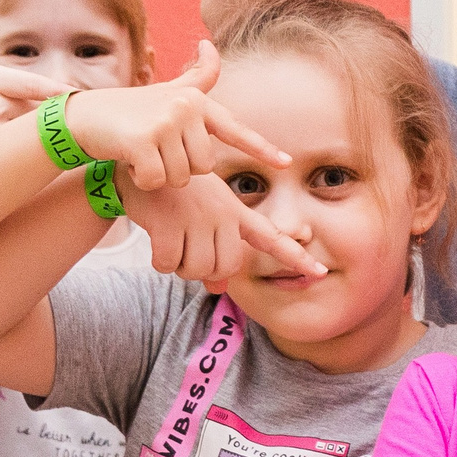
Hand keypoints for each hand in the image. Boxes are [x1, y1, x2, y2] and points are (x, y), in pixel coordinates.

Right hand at [0, 12, 64, 155]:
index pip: (31, 85)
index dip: (55, 89)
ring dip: (45, 136)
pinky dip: (36, 153)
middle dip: (51, 117)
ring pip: (32, 133)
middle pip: (37, 111)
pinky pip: (24, 152)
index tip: (77, 94)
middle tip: (72, 120)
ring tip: (48, 139)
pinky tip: (41, 156)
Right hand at [64, 40, 287, 193]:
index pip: (234, 128)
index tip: (285, 162)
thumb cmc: (128, 110)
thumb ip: (195, 78)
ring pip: (181, 177)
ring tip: (142, 152)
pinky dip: (143, 180)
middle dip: (180, 170)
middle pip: (204, 166)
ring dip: (160, 175)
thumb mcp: (165, 92)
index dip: (260, 148)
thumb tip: (210, 45)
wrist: (83, 117)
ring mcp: (164, 122)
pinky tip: (130, 161)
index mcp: (195, 101)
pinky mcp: (143, 140)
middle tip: (157, 150)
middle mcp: (185, 108)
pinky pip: (158, 180)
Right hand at [124, 170, 320, 288]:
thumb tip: (219, 288)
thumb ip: (214, 251)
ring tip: (171, 239)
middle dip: (203, 271)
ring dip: (180, 268)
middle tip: (186, 250)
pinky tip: (156, 239)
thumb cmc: (172, 196)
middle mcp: (222, 211)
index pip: (271, 237)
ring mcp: (197, 214)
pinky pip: (170, 265)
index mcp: (234, 210)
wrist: (137, 167)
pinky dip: (161, 262)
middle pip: (225, 268)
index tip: (318, 273)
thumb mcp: (199, 218)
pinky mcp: (170, 220)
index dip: (295, 257)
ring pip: (197, 270)